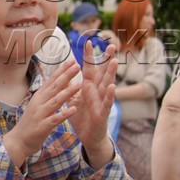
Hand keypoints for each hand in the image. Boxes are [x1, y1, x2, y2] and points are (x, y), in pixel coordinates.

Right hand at [8, 60, 81, 164]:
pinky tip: (74, 109)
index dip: (62, 70)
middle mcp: (39, 103)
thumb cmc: (31, 122)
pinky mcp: (43, 127)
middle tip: (77, 65)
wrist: (18, 141)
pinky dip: (64, 114)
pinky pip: (55, 119)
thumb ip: (48, 94)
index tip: (72, 60)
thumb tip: (59, 81)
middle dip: (66, 76)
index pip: (51, 80)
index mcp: (39, 96)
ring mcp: (40, 114)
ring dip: (67, 92)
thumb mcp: (38, 105)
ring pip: (56, 101)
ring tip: (79, 84)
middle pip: (54, 87)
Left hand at [70, 42, 117, 167]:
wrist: (88, 137)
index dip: (88, 56)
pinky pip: (107, 102)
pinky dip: (110, 95)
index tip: (88, 42)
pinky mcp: (103, 113)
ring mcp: (102, 101)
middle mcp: (97, 92)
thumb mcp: (74, 100)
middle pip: (102, 72)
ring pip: (107, 85)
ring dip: (111, 73)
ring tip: (115, 61)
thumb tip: (65, 75)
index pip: (89, 69)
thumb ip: (71, 87)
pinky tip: (112, 86)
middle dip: (106, 59)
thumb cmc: (82, 117)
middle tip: (112, 45)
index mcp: (88, 87)